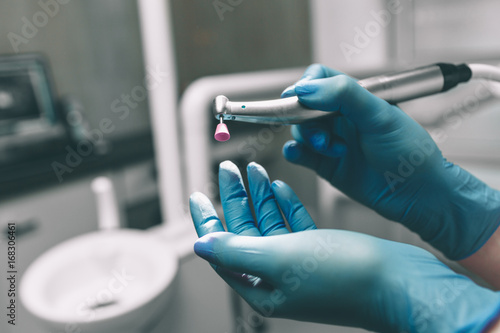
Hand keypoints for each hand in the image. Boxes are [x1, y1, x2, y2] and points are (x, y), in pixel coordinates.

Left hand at [189, 161, 499, 331]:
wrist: (400, 283)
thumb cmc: (344, 276)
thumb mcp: (281, 259)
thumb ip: (236, 251)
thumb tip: (200, 245)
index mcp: (261, 285)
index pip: (221, 248)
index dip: (207, 219)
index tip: (197, 193)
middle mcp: (277, 277)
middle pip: (245, 231)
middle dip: (236, 198)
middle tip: (229, 166)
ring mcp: (300, 264)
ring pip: (270, 223)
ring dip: (261, 195)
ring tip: (253, 168)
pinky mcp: (321, 252)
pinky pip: (294, 224)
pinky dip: (285, 204)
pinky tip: (280, 186)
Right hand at [281, 64, 499, 259]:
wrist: (417, 193)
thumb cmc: (409, 151)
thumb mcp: (380, 115)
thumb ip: (345, 95)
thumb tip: (307, 89)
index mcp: (355, 97)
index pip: (320, 79)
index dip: (306, 86)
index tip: (298, 96)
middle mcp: (340, 117)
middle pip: (304, 106)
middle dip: (305, 117)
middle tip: (320, 131)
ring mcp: (332, 140)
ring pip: (301, 131)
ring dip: (308, 138)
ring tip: (331, 149)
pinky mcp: (326, 164)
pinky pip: (300, 154)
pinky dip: (294, 152)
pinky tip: (297, 153)